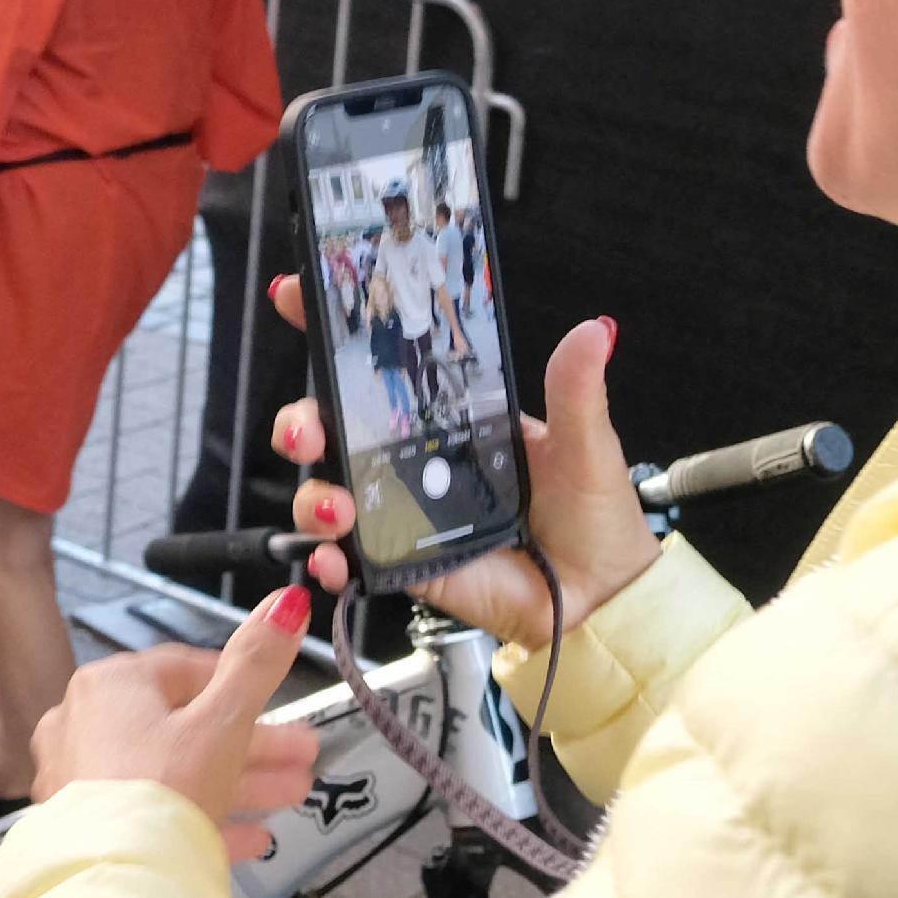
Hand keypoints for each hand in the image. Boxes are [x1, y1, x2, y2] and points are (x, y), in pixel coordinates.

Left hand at [30, 588, 322, 859]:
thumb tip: (285, 605)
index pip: (183, 671)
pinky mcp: (91, 827)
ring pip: (174, 772)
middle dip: (253, 743)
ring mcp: (84, 778)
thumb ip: (256, 664)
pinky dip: (203, 819)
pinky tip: (249, 836)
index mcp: (111, 685)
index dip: (238, 687)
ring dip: (238, 781)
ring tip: (290, 793)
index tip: (274, 703)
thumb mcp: (222, 721)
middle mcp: (86, 724)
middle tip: (298, 754)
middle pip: (185, 727)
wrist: (118, 878)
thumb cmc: (159, 792)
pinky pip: (155, 814)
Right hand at [268, 278, 653, 651]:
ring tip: (338, 507)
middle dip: (299, 422)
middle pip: (333, 428)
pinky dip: (325, 558)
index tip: (297, 296)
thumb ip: (575, 391)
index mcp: (452, 419)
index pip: (384, 366)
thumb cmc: (594, 518)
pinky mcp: (399, 563)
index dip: (335, 332)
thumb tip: (592, 330)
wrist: (601, 602)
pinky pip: (346, 557)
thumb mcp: (585, 445)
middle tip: (307, 431)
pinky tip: (331, 559)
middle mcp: (416, 460)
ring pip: (327, 491)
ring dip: (313, 496)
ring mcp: (402, 512)